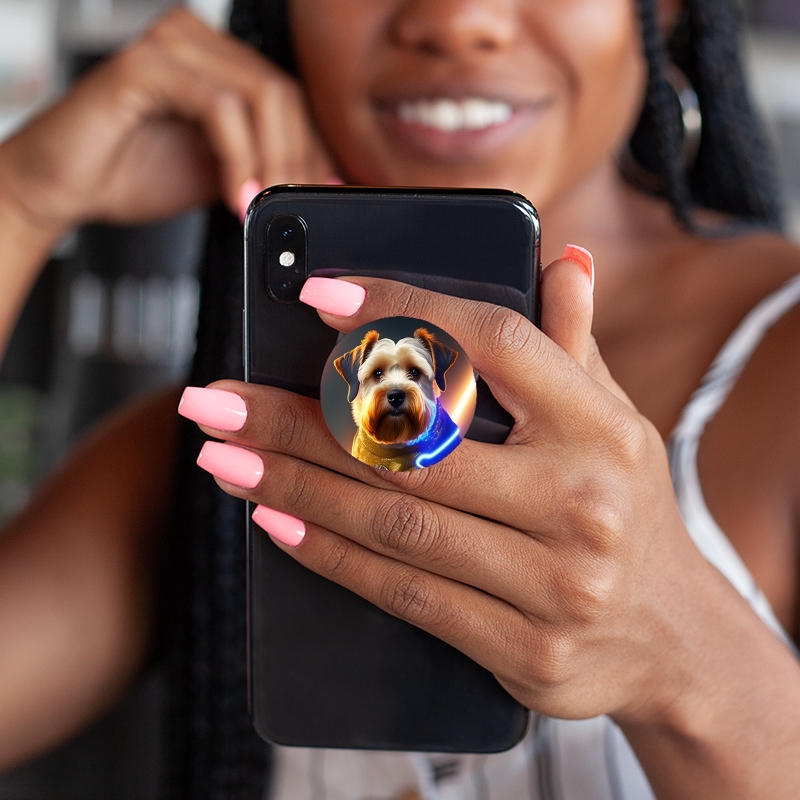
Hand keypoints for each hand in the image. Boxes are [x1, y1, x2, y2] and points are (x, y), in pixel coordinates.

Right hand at [0, 8, 335, 234]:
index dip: (313, 150)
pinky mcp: (145, 65)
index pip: (289, 99)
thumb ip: (263, 167)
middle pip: (283, 95)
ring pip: (260, 96)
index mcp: (218, 62)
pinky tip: (236, 195)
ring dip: (273, 161)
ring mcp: (170, 46)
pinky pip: (219, 106)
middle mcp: (197, 42)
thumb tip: (315, 184)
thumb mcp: (220, 174)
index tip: (321, 195)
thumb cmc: (131, 173)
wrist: (64, 186)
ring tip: (264, 206)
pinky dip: (238, 157)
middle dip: (298, 161)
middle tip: (295, 207)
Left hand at [184, 254, 717, 730]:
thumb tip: (561, 259)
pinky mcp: (526, 650)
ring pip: (395, 523)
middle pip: (415, 446)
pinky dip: (331, 554)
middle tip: (214, 397)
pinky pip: (406, 595)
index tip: (316, 296)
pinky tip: (274, 519)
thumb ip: (572, 343)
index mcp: (603, 426)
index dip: (401, 314)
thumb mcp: (614, 419)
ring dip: (293, 484)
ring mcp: (556, 583)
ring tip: (221, 454)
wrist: (672, 636)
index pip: (491, 344)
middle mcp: (583, 500)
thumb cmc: (623, 505)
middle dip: (298, 418)